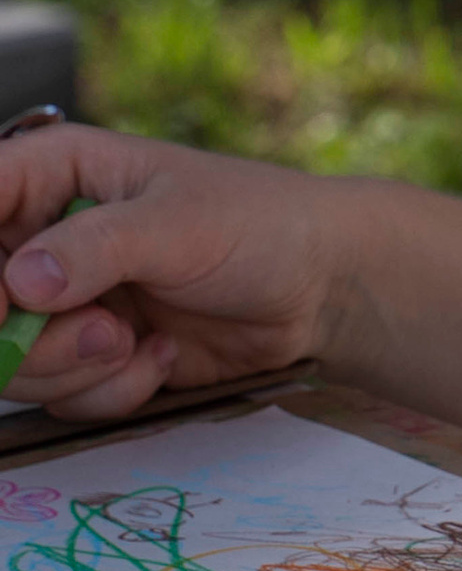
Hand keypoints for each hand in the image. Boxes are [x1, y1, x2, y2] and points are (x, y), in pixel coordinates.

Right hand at [0, 123, 341, 420]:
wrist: (320, 290)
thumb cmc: (258, 225)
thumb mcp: (179, 223)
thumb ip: (96, 247)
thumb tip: (21, 282)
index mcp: (50, 175)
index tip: (5, 306)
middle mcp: (40, 238)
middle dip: (29, 338)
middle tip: (105, 332)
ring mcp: (61, 302)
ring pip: (11, 361)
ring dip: (74, 368)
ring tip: (135, 340)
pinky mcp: (88, 356)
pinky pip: (62, 395)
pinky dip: (111, 390)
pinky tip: (162, 357)